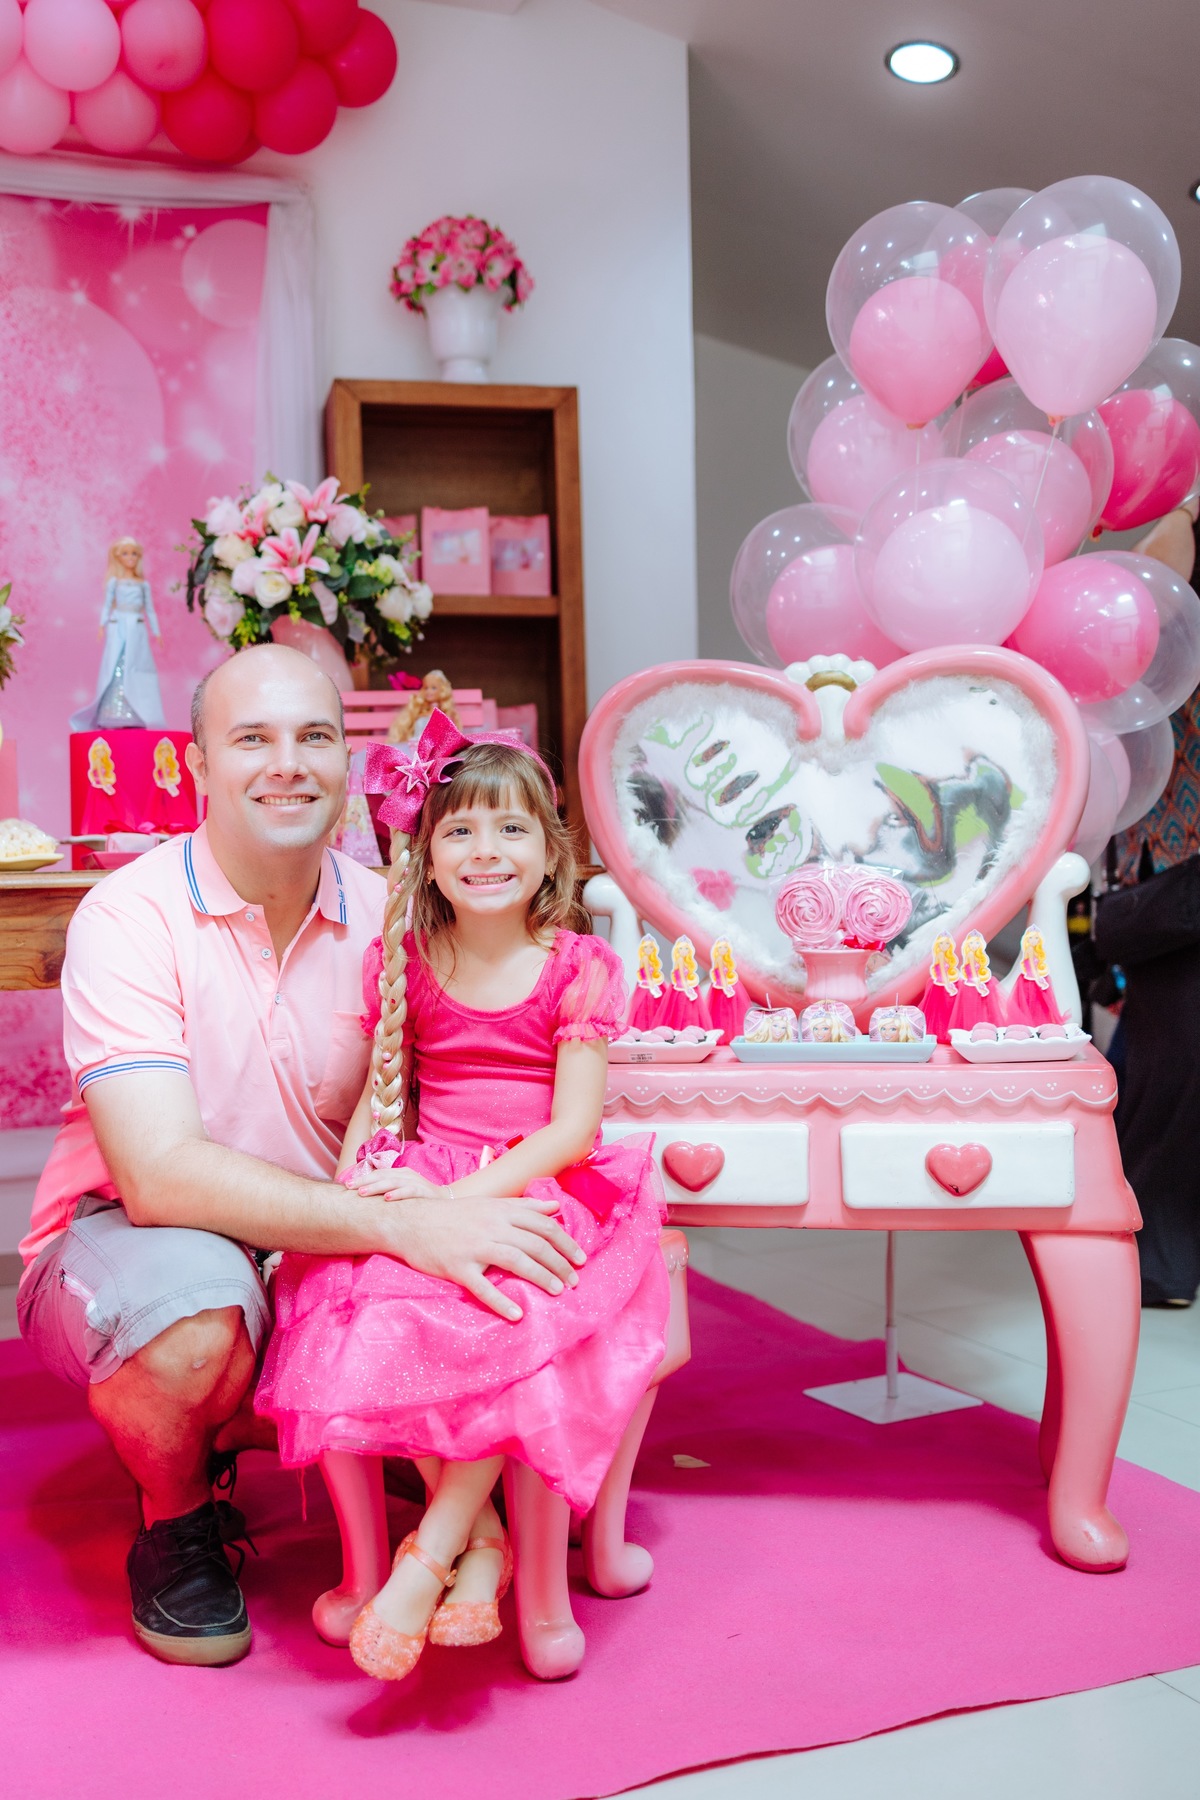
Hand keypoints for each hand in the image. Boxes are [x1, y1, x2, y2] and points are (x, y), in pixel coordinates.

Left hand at [351, 1166, 441, 1202]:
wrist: (446, 1201)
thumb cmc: (420, 1198)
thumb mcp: (403, 1191)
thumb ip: (388, 1191)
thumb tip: (365, 1196)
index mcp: (400, 1173)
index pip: (378, 1173)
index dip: (363, 1178)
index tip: (347, 1185)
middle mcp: (407, 1175)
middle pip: (382, 1175)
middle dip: (365, 1181)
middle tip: (350, 1187)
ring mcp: (416, 1182)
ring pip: (393, 1182)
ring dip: (377, 1187)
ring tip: (363, 1193)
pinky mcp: (424, 1192)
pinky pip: (409, 1191)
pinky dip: (398, 1194)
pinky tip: (387, 1198)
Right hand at [378, 1194, 586, 1321]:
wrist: (411, 1221)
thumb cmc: (454, 1215)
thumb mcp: (490, 1204)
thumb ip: (523, 1207)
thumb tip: (555, 1207)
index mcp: (501, 1211)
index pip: (543, 1225)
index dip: (565, 1243)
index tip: (581, 1259)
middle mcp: (492, 1226)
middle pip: (535, 1244)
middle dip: (560, 1264)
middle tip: (574, 1281)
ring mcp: (475, 1247)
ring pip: (516, 1261)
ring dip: (541, 1277)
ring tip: (557, 1292)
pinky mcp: (457, 1267)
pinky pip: (482, 1287)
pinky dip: (500, 1301)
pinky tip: (516, 1314)